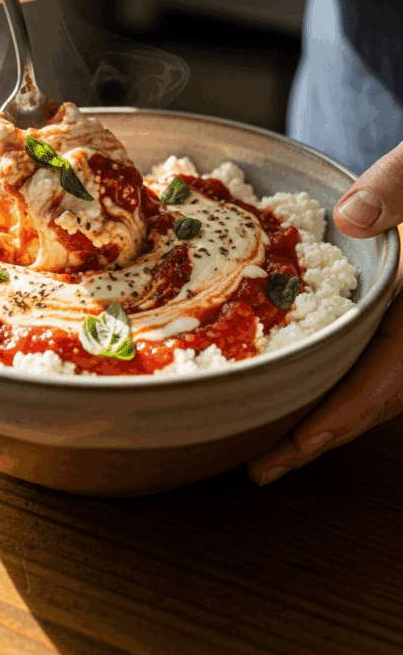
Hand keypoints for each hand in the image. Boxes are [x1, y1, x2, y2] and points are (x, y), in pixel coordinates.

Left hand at [247, 141, 402, 485]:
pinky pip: (370, 365)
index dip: (347, 410)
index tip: (302, 442)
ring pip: (378, 389)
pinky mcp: (396, 320)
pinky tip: (300, 395)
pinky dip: (338, 388)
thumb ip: (398, 189)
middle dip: (324, 434)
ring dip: (329, 421)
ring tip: (274, 451)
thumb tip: (354, 217)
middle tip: (264, 466)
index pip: (392, 372)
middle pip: (380, 396)